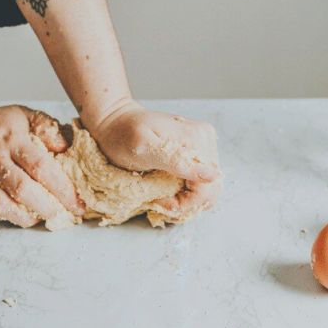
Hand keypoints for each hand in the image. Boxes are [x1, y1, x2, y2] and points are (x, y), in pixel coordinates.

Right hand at [0, 103, 82, 228]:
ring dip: (24, 218)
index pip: (41, 167)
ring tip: (37, 219)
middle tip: (60, 215)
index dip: (63, 189)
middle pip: (23, 191)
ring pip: (1, 206)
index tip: (77, 203)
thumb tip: (65, 146)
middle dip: (47, 208)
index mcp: (12, 140)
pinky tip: (7, 214)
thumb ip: (47, 127)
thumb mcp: (23, 115)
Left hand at [90, 99, 221, 210]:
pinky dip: (186, 195)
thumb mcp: (143, 147)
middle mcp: (206, 142)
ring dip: (186, 201)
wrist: (116, 123)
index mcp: (197, 139)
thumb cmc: (123, 135)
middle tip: (160, 201)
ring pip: (208, 190)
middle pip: (212, 190)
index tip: (160, 201)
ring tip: (163, 198)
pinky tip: (168, 191)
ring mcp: (203, 149)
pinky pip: (201, 185)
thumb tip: (212, 175)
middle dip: (186, 204)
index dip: (185, 202)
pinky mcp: (196, 156)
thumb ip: (176, 160)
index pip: (208, 186)